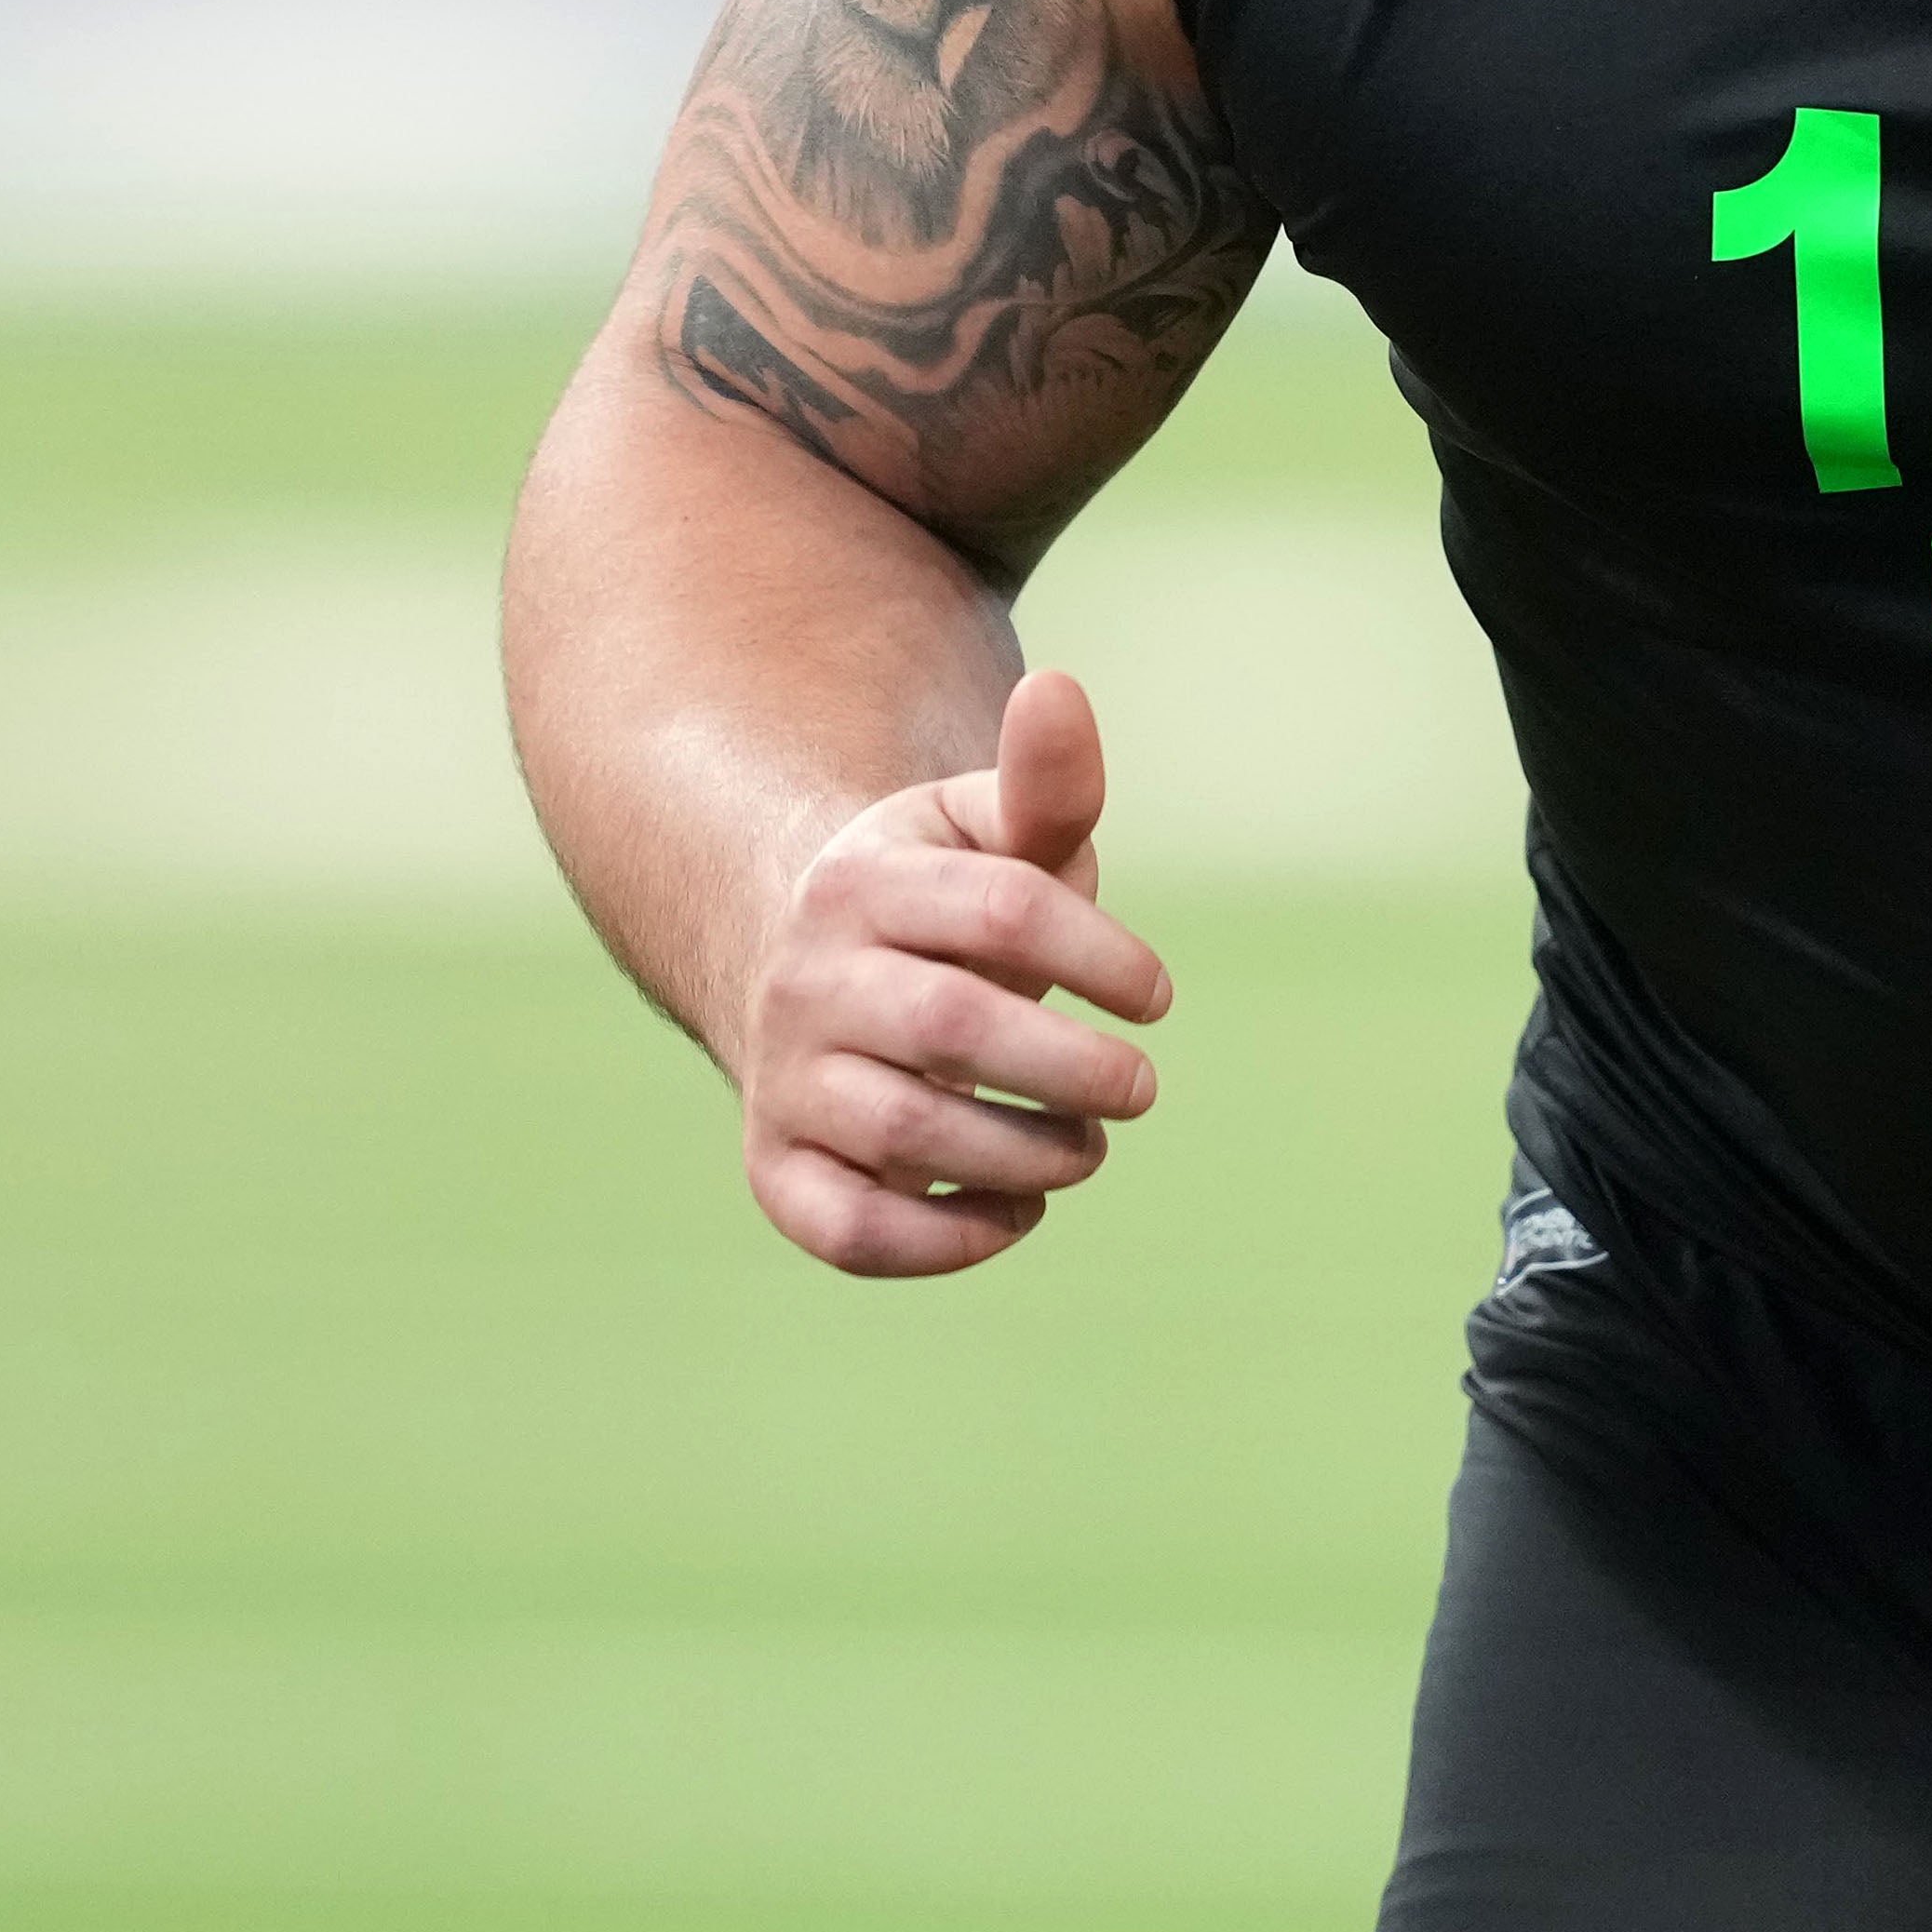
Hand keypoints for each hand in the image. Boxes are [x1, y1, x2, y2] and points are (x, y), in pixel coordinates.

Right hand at [722, 669, 1172, 1278]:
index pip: (1005, 912)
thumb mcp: (983, 832)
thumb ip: (1044, 783)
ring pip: (908, 1135)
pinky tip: (1017, 1210)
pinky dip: (945, 1241)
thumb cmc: (934, 904)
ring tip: (1085, 1147)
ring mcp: (784, 1081)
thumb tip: (1060, 691)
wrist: (787, 968)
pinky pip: (849, 1231)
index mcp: (864, 883)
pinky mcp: (776, 1171)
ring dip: (1029, 1154)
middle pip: (957, 1030)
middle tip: (1139, 1088)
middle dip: (1075, 1070)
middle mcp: (809, 981)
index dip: (1102, 957)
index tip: (1154, 996)